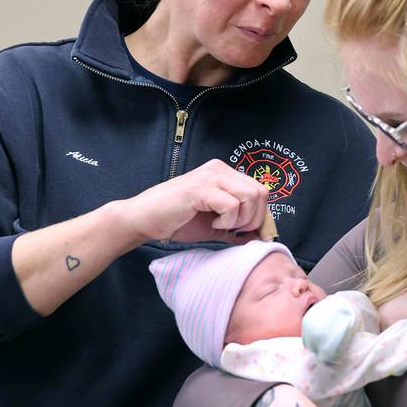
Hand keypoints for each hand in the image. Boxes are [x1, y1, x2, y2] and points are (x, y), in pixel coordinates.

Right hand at [120, 159, 269, 243]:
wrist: (143, 219)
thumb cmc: (177, 221)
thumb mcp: (214, 226)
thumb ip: (237, 228)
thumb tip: (262, 237)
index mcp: (224, 174)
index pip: (260, 190)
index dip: (261, 215)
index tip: (248, 233)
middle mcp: (219, 169)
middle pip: (260, 192)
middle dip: (254, 219)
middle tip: (234, 230)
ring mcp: (210, 176)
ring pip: (251, 196)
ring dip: (241, 219)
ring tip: (222, 225)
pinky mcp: (200, 189)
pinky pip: (232, 205)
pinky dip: (227, 220)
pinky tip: (212, 222)